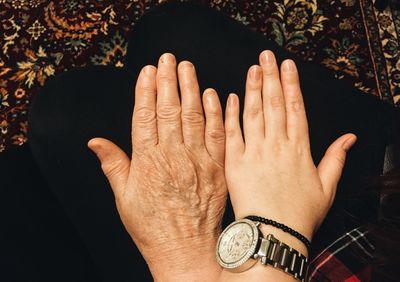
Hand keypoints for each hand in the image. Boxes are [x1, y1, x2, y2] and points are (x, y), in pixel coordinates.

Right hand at [88, 53, 226, 280]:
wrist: (185, 251)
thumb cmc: (153, 227)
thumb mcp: (124, 199)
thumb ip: (113, 165)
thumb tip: (96, 141)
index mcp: (148, 162)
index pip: (145, 117)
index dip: (145, 91)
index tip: (147, 71)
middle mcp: (173, 157)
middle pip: (170, 110)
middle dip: (168, 81)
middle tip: (168, 59)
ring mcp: (198, 161)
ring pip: (194, 117)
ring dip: (191, 89)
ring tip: (187, 68)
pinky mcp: (218, 168)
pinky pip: (218, 135)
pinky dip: (216, 113)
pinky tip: (214, 95)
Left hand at [224, 50, 355, 251]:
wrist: (273, 233)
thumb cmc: (298, 214)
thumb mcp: (326, 187)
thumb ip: (337, 159)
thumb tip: (350, 138)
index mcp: (298, 149)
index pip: (295, 108)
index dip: (291, 84)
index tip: (287, 66)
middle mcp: (277, 146)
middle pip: (275, 104)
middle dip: (271, 77)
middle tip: (266, 56)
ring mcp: (255, 153)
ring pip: (254, 113)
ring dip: (253, 89)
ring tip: (253, 69)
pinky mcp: (235, 163)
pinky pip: (232, 134)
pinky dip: (231, 115)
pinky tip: (230, 97)